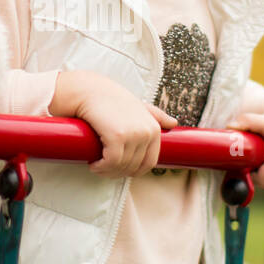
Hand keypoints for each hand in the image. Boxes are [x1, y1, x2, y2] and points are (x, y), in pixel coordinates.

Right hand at [52, 71, 177, 177]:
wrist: (90, 90)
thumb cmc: (111, 98)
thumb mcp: (138, 106)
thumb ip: (156, 114)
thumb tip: (173, 122)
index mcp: (155, 129)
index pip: (149, 163)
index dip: (133, 171)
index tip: (119, 170)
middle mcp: (148, 132)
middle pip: (135, 167)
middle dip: (117, 172)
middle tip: (103, 169)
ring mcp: (134, 134)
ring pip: (122, 166)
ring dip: (107, 171)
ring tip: (97, 166)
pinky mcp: (118, 137)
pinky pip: (111, 162)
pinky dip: (101, 167)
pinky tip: (93, 164)